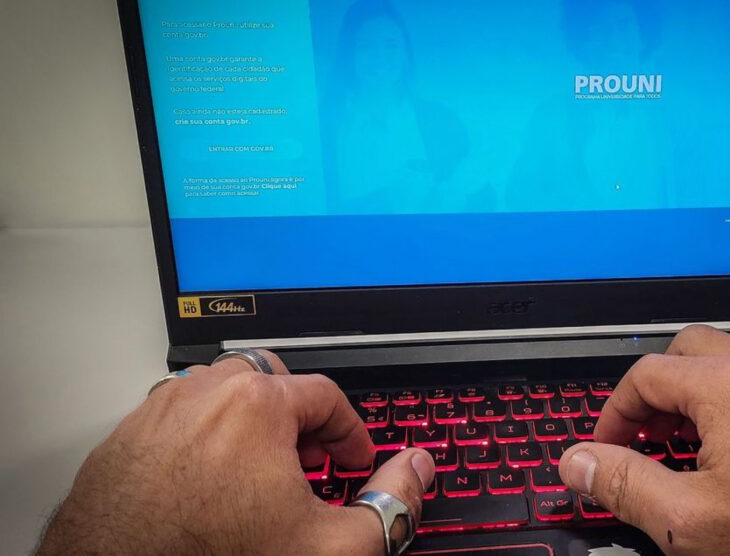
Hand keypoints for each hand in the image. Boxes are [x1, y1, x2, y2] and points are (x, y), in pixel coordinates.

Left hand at [38, 351, 434, 554]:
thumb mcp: (330, 547)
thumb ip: (390, 503)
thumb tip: (415, 470)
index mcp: (257, 405)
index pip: (327, 395)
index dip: (351, 433)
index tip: (353, 460)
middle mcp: (204, 393)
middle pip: (271, 379)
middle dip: (297, 415)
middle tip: (307, 457)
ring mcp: (159, 412)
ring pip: (220, 392)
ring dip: (248, 421)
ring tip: (259, 469)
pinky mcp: (125, 438)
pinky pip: (177, 417)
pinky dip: (203, 437)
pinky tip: (211, 482)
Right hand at [558, 326, 729, 553]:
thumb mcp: (692, 521)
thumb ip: (625, 485)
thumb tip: (576, 462)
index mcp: (724, 385)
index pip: (643, 374)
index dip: (612, 411)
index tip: (605, 446)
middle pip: (685, 350)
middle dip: (654, 389)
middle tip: (644, 436)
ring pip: (726, 361)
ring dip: (694, 392)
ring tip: (687, 444)